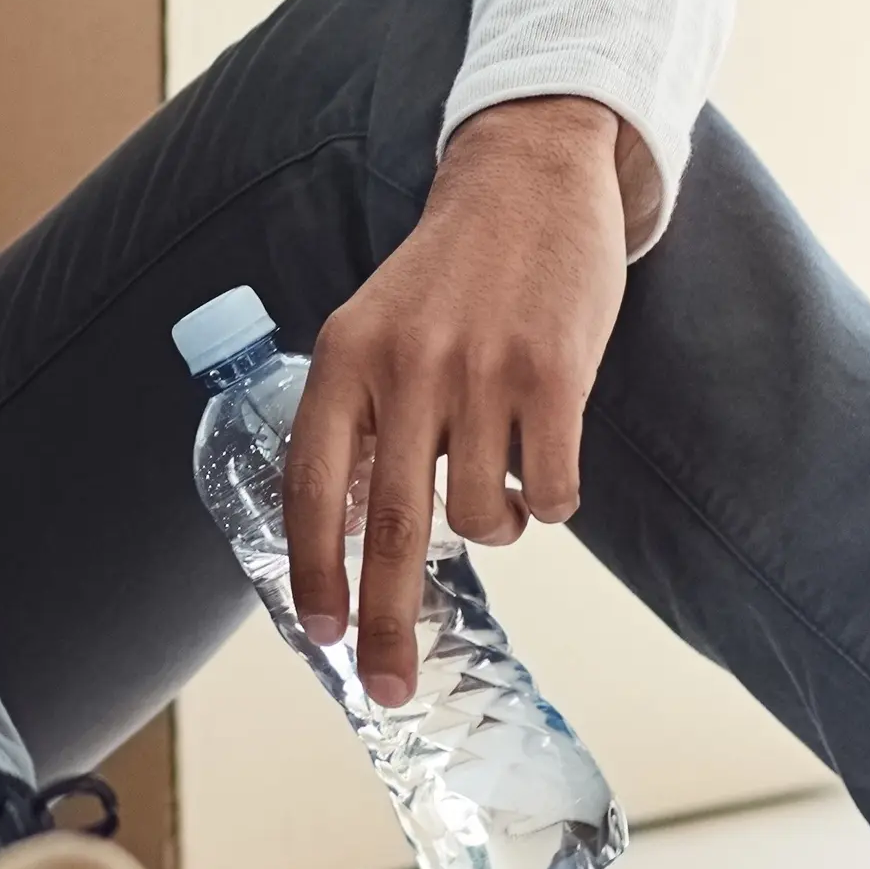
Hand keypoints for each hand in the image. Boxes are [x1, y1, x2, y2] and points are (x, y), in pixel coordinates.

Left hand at [281, 97, 641, 708]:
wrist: (527, 180)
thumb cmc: (449, 274)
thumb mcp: (371, 329)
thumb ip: (356, 421)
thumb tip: (353, 537)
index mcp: (344, 359)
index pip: (312, 489)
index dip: (315, 572)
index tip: (322, 636)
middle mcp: (405, 368)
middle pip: (395, 531)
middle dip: (389, 624)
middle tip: (392, 688)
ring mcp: (482, 372)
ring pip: (483, 519)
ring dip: (495, 525)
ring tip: (499, 474)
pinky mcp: (557, 376)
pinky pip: (550, 494)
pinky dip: (549, 501)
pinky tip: (544, 461)